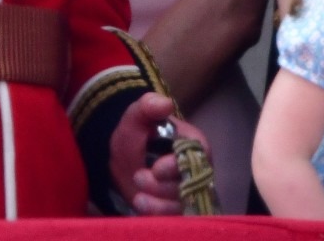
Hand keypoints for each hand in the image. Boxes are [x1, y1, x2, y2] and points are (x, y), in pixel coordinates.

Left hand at [107, 93, 207, 214]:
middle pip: (190, 186)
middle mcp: (199, 169)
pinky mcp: (181, 210)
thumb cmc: (135, 137)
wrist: (124, 163)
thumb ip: (148, 106)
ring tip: (138, 196)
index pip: (198, 157)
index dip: (177, 166)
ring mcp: (191, 192)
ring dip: (158, 203)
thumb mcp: (136, 118)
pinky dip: (158, 215)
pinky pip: (177, 219)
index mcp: (195, 145)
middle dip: (162, 186)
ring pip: (183, 205)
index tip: (156, 168)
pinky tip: (141, 205)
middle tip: (139, 177)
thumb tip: (165, 104)